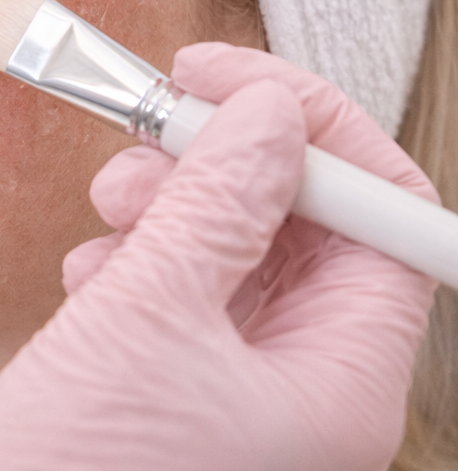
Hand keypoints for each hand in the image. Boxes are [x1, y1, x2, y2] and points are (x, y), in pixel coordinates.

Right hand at [0, 43, 435, 470]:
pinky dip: (137, 258)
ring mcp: (243, 393)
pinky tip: (92, 273)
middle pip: (310, 228)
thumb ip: (215, 206)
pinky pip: (186, 293)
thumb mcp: (146, 319)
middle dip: (228, 164)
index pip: (384, 221)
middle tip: (151, 128)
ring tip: (111, 205)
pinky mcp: (181, 391)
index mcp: (339, 383)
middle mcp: (307, 388)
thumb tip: (270, 114)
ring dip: (173, 206)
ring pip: (238, 253)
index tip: (228, 83)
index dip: (316, 134)